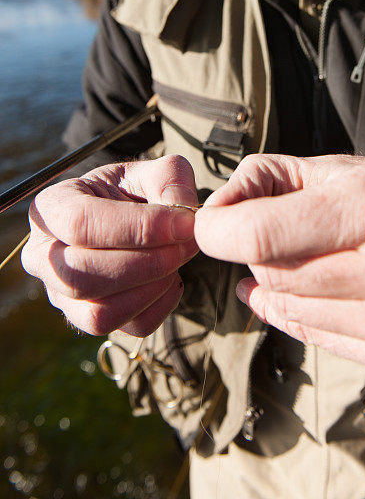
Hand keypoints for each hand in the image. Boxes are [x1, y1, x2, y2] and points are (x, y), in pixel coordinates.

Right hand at [22, 155, 198, 336]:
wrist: (134, 217)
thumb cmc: (137, 190)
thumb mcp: (153, 169)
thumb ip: (170, 179)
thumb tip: (182, 216)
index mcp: (51, 207)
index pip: (81, 223)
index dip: (136, 228)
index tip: (183, 224)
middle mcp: (43, 256)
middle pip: (83, 275)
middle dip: (147, 262)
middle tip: (188, 242)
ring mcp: (61, 294)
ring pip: (99, 312)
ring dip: (152, 288)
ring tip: (179, 258)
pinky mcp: (88, 320)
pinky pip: (126, 328)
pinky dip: (159, 306)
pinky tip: (172, 278)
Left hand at [194, 154, 364, 376]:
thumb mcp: (341, 165)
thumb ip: (267, 178)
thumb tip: (210, 217)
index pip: (262, 236)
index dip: (218, 230)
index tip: (212, 222)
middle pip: (272, 274)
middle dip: (256, 251)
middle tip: (282, 230)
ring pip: (287, 309)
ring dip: (277, 282)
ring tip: (309, 254)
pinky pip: (312, 336)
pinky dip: (300, 310)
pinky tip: (323, 286)